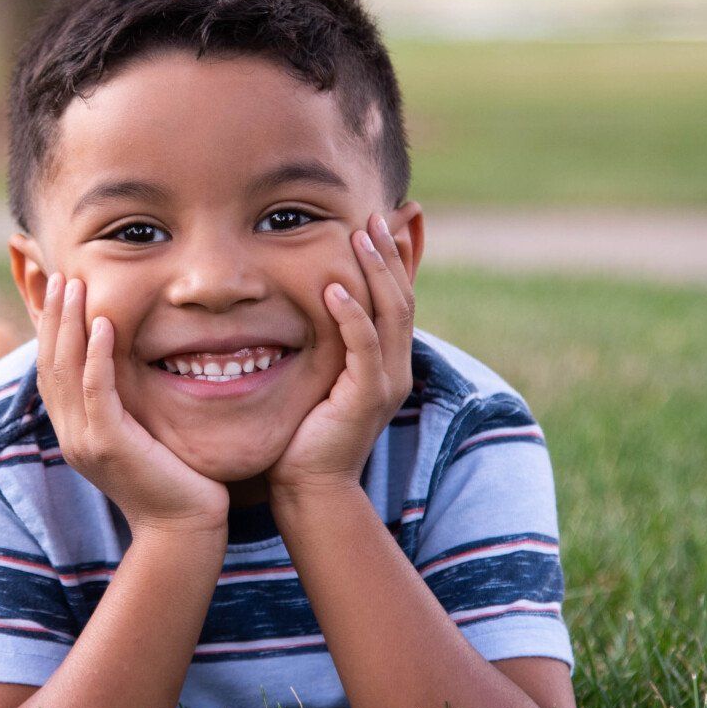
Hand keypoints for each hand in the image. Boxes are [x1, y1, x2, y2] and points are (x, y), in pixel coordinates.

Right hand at [36, 273, 228, 535]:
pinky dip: (97, 354)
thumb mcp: (142, 434)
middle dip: (53, 316)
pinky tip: (103, 323)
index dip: (52, 328)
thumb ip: (128, 403)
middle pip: (50, 364)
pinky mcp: (108, 445)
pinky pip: (96, 391)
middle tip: (59, 275)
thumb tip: (133, 367)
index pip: (52, 370)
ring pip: (66, 371)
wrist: (183, 529)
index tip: (59, 290)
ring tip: (73, 286)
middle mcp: (71, 434)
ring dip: (69, 324)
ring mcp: (84, 441)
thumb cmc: (173, 480)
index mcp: (75, 430)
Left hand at [268, 211, 415, 502]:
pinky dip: (350, 314)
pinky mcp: (366, 397)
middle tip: (370, 217)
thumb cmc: (305, 437)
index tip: (377, 224)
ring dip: (374, 271)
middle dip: (387, 255)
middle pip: (401, 298)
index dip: (392, 261)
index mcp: (387, 363)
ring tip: (358, 236)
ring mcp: (385, 383)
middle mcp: (395, 369)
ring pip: (390, 314)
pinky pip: (363, 345)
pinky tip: (332, 287)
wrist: (310, 490)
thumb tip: (307, 311)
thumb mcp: (319, 380)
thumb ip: (324, 348)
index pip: (397, 301)